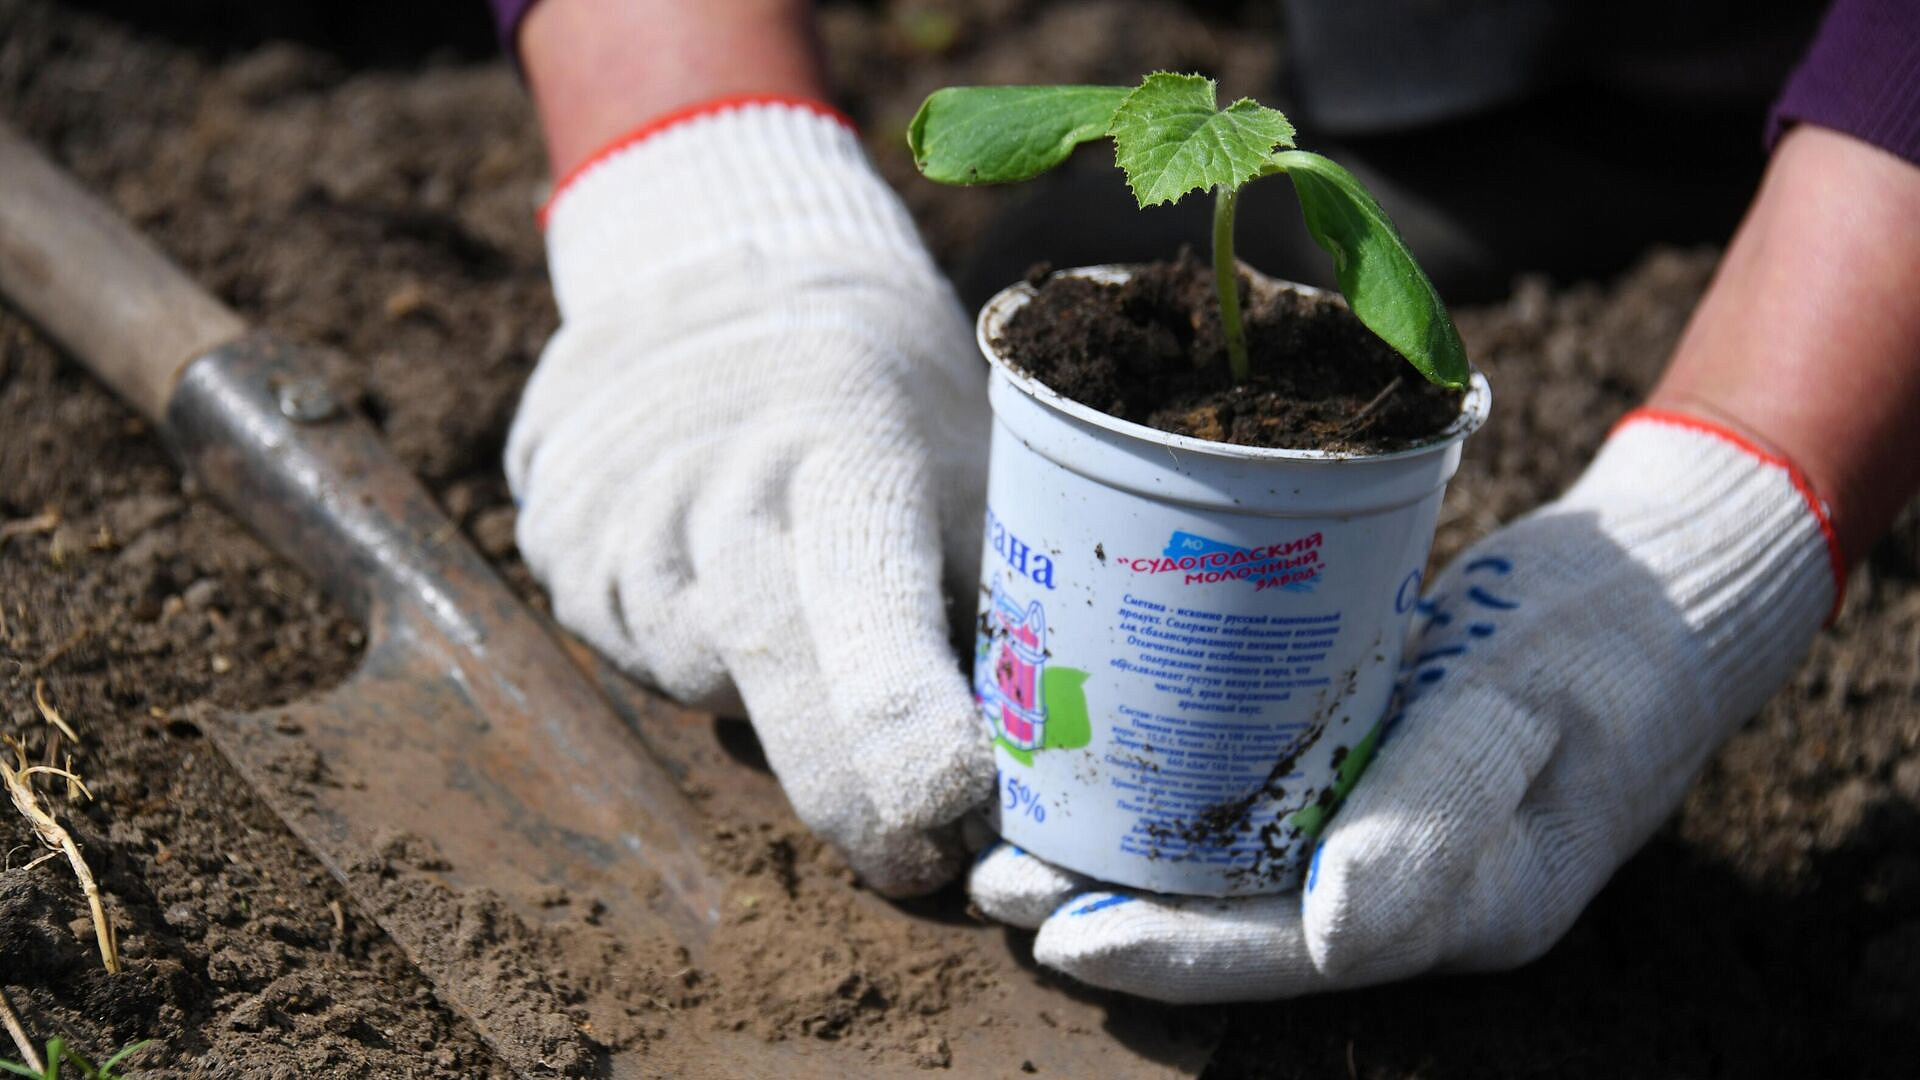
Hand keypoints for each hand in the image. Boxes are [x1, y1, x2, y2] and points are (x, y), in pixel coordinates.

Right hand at [507, 100, 993, 895]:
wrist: (718, 275)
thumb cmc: (887, 400)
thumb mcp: (968, 469)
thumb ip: (993, 609)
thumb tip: (1036, 775)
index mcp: (845, 452)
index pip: (867, 608)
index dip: (905, 724)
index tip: (952, 806)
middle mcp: (716, 484)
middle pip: (771, 673)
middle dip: (850, 791)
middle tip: (917, 862)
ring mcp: (616, 515)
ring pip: (700, 678)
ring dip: (768, 699)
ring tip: (803, 603)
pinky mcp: (553, 542)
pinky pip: (636, 650)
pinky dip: (695, 651)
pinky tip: (724, 576)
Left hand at [970, 412, 1839, 999]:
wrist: (1665, 585)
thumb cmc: (1609, 636)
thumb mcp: (1533, 706)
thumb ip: (1443, 810)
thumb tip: (1328, 937)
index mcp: (1465, 905)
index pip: (1289, 953)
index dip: (1171, 954)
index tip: (1060, 933)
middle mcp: (1407, 889)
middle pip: (1236, 925)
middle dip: (1112, 912)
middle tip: (994, 880)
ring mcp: (1384, 832)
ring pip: (1231, 872)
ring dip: (1121, 859)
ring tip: (1010, 834)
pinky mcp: (1366, 768)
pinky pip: (1256, 803)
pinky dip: (1172, 795)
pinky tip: (1095, 760)